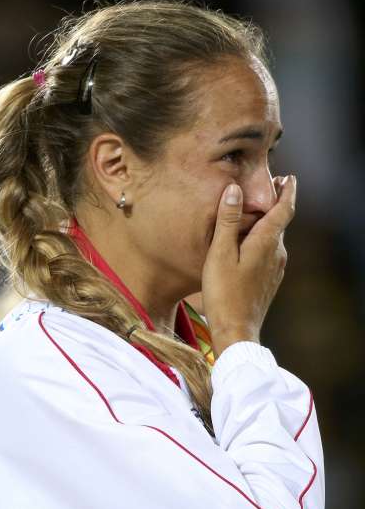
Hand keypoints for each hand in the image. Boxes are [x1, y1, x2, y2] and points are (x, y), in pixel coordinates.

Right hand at [201, 176, 296, 356]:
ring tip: (252, 214)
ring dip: (267, 223)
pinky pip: (269, 253)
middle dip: (274, 204)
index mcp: (266, 243)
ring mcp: (275, 269)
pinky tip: (247, 244)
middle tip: (266, 188)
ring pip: (273, 238)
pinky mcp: (269, 281)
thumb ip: (228, 221)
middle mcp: (277, 254)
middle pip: (279, 223)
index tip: (288, 177)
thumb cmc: (223, 292)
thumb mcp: (220, 253)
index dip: (287, 192)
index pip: (283, 210)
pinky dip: (262, 240)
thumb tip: (234, 190)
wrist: (236, 331)